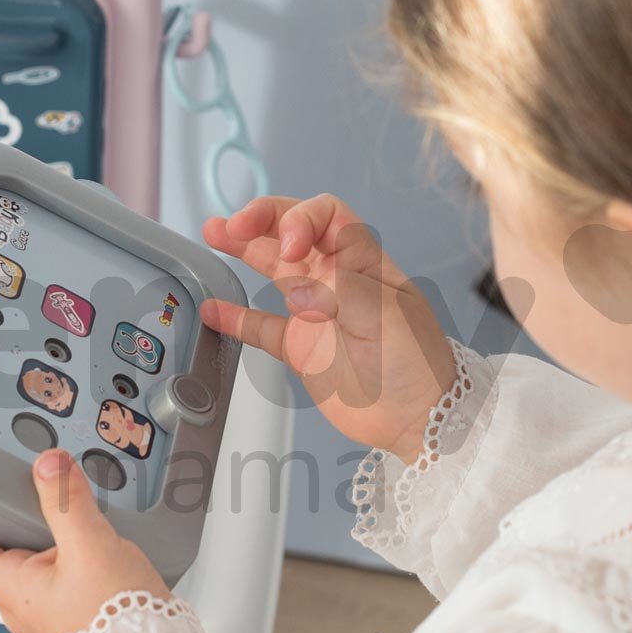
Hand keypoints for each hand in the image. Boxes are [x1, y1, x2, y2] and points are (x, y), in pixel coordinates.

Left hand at [0, 450, 169, 632]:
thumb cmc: (117, 618)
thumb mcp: (92, 546)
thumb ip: (67, 502)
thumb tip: (48, 465)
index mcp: (10, 588)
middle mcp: (20, 604)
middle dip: (3, 516)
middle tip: (19, 485)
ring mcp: (44, 610)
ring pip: (27, 562)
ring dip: (38, 532)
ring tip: (61, 504)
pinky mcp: (71, 612)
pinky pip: (54, 574)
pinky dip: (62, 549)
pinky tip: (87, 535)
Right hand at [203, 194, 457, 461]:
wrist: (418, 418)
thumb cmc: (417, 363)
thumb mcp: (386, 315)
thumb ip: (342, 292)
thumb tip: (300, 290)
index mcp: (362, 261)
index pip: (326, 214)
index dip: (300, 219)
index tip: (288, 246)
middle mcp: (336, 279)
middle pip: (293, 230)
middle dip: (262, 219)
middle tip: (232, 224)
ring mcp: (315, 311)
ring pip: (273, 267)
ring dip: (244, 248)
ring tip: (213, 233)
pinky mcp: (300, 347)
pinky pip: (262, 325)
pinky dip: (237, 316)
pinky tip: (214, 308)